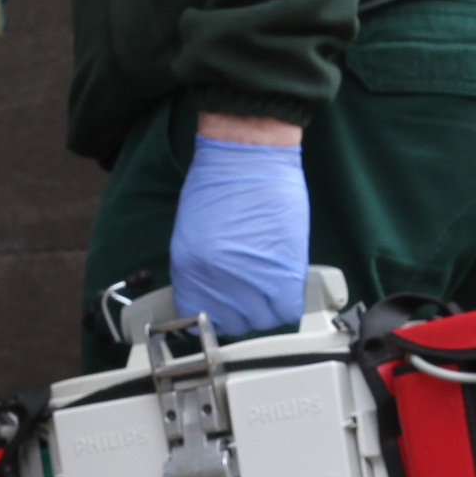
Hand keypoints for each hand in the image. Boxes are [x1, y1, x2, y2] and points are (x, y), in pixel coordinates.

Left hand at [169, 129, 309, 336]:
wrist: (249, 153)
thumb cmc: (221, 180)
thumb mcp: (193, 230)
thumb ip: (203, 266)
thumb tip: (218, 290)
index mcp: (187, 268)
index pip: (197, 317)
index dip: (216, 315)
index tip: (226, 308)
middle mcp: (215, 279)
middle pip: (233, 323)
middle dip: (244, 312)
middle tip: (253, 294)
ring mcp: (250, 278)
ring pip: (262, 320)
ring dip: (268, 309)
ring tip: (271, 289)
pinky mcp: (282, 272)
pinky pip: (286, 309)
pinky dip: (288, 304)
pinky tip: (286, 288)